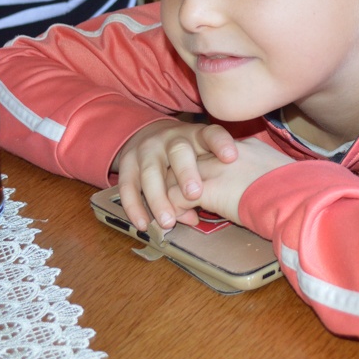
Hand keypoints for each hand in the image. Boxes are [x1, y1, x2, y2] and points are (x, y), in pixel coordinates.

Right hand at [114, 118, 237, 230]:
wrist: (147, 135)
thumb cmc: (184, 155)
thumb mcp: (198, 157)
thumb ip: (203, 182)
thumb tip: (195, 218)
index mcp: (196, 135)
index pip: (211, 134)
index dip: (221, 144)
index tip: (231, 157)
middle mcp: (171, 139)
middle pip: (179, 152)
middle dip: (186, 173)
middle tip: (194, 194)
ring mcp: (147, 149)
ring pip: (151, 172)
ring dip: (159, 198)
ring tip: (168, 222)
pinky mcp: (128, 163)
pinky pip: (128, 186)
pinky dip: (134, 207)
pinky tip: (143, 224)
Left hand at [165, 138, 293, 225]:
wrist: (294, 194)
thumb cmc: (294, 189)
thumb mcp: (277, 173)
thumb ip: (263, 175)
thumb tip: (265, 190)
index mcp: (240, 147)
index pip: (208, 151)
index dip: (199, 171)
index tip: (199, 186)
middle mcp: (221, 152)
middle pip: (185, 160)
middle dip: (177, 180)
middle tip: (176, 198)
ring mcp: (212, 168)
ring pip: (174, 177)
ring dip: (169, 197)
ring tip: (173, 213)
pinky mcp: (205, 189)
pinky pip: (175, 198)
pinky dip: (174, 211)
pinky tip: (180, 222)